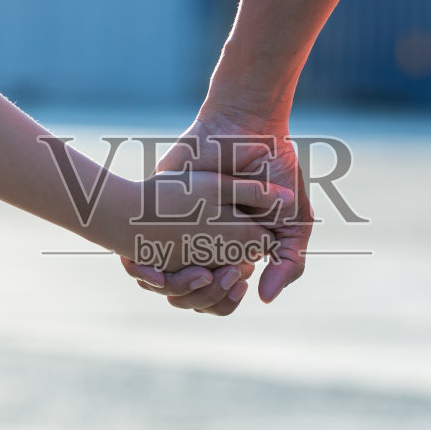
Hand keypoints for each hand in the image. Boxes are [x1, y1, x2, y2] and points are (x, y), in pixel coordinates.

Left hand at [122, 102, 310, 315]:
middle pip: (190, 299)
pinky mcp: (152, 217)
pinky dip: (145, 275)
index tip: (238, 279)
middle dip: (204, 296)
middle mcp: (201, 249)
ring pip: (163, 287)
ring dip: (177, 289)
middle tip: (222, 273)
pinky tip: (158, 272)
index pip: (218, 300)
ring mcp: (174, 236)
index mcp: (230, 256)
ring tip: (201, 272)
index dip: (224, 300)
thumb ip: (289, 262)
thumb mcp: (294, 222)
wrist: (248, 129)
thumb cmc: (275, 173)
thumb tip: (264, 300)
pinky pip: (136, 263)